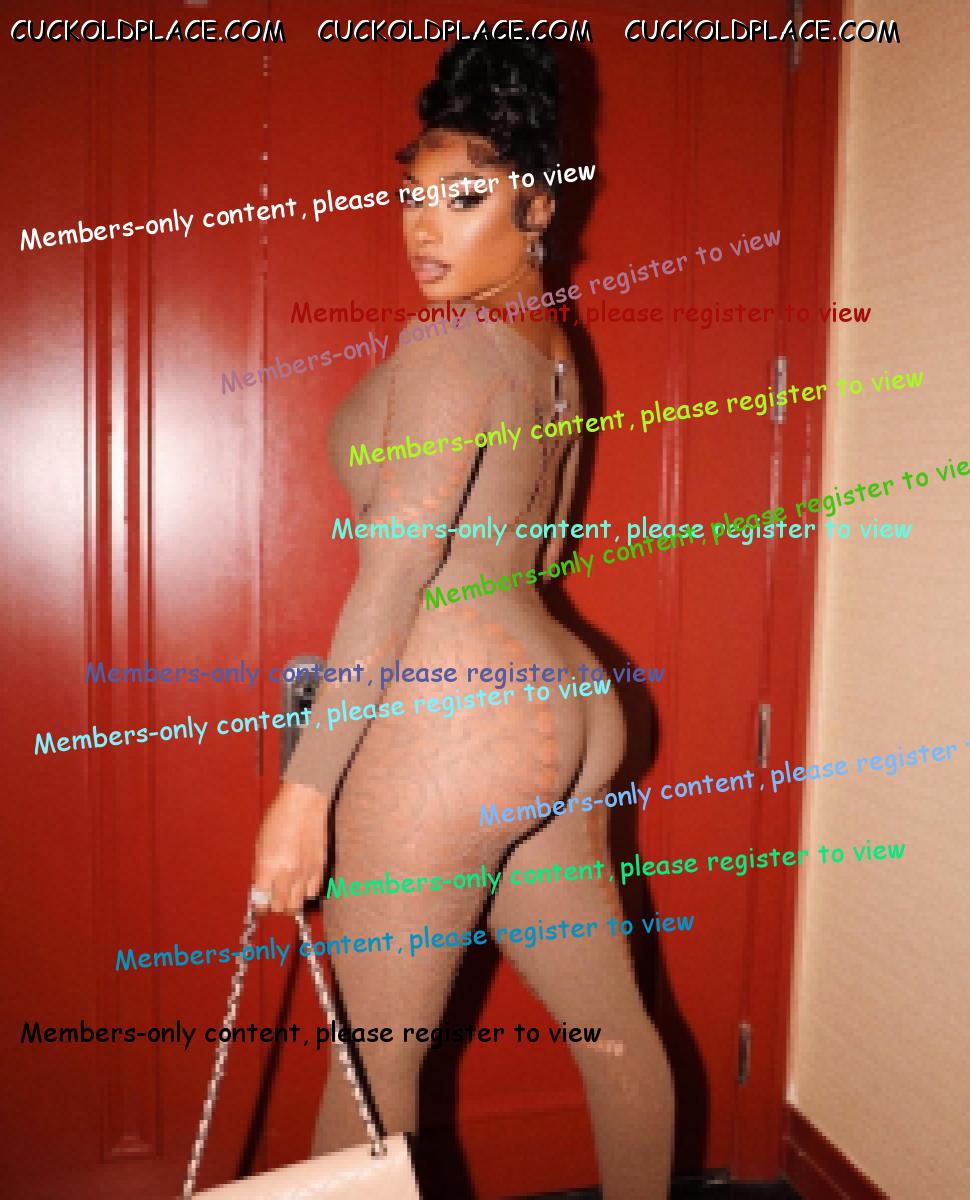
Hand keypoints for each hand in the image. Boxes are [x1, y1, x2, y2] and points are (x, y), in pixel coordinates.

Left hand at [252, 781, 328, 913]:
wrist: (304, 803)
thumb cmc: (279, 818)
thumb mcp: (260, 844)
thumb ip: (260, 870)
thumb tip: (260, 888)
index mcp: (269, 867)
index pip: (262, 902)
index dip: (259, 906)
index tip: (258, 904)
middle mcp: (288, 874)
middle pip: (280, 908)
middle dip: (273, 907)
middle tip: (271, 901)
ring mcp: (306, 872)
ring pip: (297, 904)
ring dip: (290, 903)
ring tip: (286, 895)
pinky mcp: (320, 868)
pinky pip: (312, 892)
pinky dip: (305, 893)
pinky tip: (300, 885)